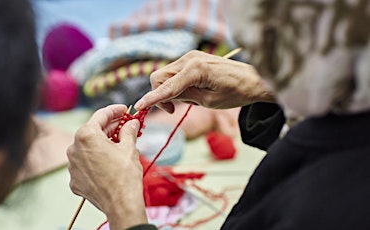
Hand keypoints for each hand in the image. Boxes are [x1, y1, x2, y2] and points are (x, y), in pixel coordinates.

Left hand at [67, 104, 147, 229]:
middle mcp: (74, 148)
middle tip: (125, 125)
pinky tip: (109, 162)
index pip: (100, 116)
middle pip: (93, 131)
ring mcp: (72, 165)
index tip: (124, 109)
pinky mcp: (74, 180)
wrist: (121, 204)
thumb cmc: (125, 175)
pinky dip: (96, 160)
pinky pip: (85, 164)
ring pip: (87, 148)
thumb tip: (132, 123)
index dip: (114, 110)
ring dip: (101, 144)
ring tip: (119, 144)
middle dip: (109, 128)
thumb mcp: (129, 147)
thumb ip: (128, 130)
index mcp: (86, 136)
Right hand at [134, 50, 274, 112]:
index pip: (166, 86)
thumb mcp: (208, 101)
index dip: (152, 98)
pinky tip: (188, 92)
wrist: (253, 79)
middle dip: (159, 94)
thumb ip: (185, 97)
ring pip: (164, 75)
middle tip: (173, 109)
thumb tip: (166, 97)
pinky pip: (173, 72)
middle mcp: (190, 59)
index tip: (139, 107)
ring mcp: (190, 57)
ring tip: (186, 101)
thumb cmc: (235, 93)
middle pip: (159, 77)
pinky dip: (174, 84)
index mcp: (195, 70)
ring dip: (167, 90)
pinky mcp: (192, 59)